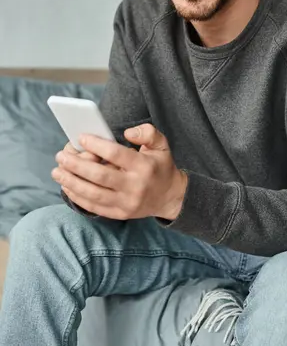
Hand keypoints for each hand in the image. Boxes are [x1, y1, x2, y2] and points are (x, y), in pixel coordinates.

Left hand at [52, 124, 187, 220]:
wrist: (169, 197)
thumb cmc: (160, 166)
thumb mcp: (161, 145)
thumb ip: (148, 132)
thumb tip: (127, 132)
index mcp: (144, 167)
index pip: (117, 155)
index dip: (97, 145)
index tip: (81, 138)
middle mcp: (135, 186)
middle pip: (100, 176)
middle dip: (77, 165)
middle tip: (60, 156)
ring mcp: (127, 203)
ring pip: (94, 194)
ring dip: (72, 182)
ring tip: (57, 172)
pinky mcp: (120, 214)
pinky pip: (95, 207)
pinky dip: (78, 197)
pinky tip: (67, 186)